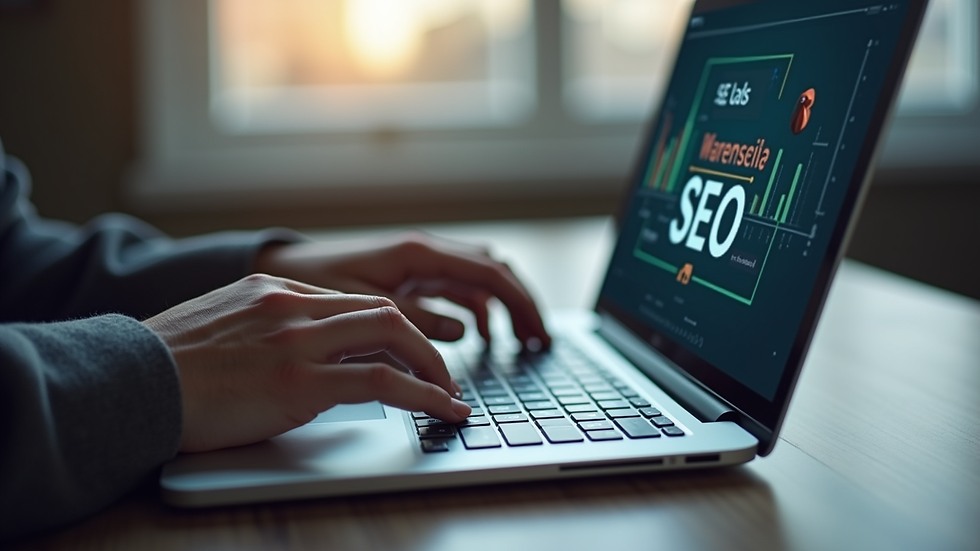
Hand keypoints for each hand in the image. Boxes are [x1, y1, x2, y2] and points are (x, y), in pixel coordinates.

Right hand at [143, 274, 469, 452]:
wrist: (128, 381)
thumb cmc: (164, 365)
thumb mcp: (219, 327)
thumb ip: (263, 330)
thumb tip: (291, 355)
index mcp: (273, 289)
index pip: (351, 302)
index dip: (387, 328)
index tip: (403, 349)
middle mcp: (293, 305)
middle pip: (383, 310)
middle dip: (422, 341)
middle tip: (442, 370)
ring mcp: (298, 340)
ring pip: (392, 335)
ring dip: (433, 366)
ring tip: (451, 393)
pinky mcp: (299, 380)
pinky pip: (380, 380)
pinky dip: (422, 393)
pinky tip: (442, 408)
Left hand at [254, 232, 550, 347]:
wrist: (279, 270)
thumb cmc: (315, 284)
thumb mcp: (365, 308)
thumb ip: (415, 319)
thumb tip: (464, 334)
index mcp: (418, 254)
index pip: (490, 273)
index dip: (521, 303)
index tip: (537, 333)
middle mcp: (425, 252)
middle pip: (493, 270)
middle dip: (522, 303)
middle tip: (539, 340)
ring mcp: (420, 263)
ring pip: (479, 278)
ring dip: (503, 307)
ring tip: (520, 341)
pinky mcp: (411, 275)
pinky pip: (457, 288)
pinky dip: (477, 309)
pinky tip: (480, 335)